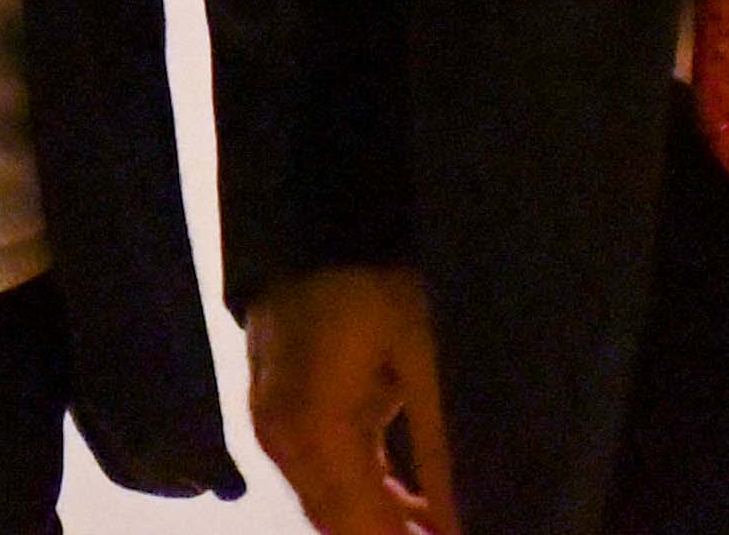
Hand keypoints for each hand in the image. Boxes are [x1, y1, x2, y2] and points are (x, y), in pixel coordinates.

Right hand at [249, 267, 453, 534]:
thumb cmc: (375, 284)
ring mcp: (273, 430)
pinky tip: (414, 507)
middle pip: (338, 525)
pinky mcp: (276, 416)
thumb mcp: (418, 359)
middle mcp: (282, 441)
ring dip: (381, 524)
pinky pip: (320, 477)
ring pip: (327, 507)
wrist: (313, 224)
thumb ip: (435, 448)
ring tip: (444, 528)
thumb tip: (455, 522)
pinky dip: (364, 497)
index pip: (362, 525)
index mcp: (315, 429)